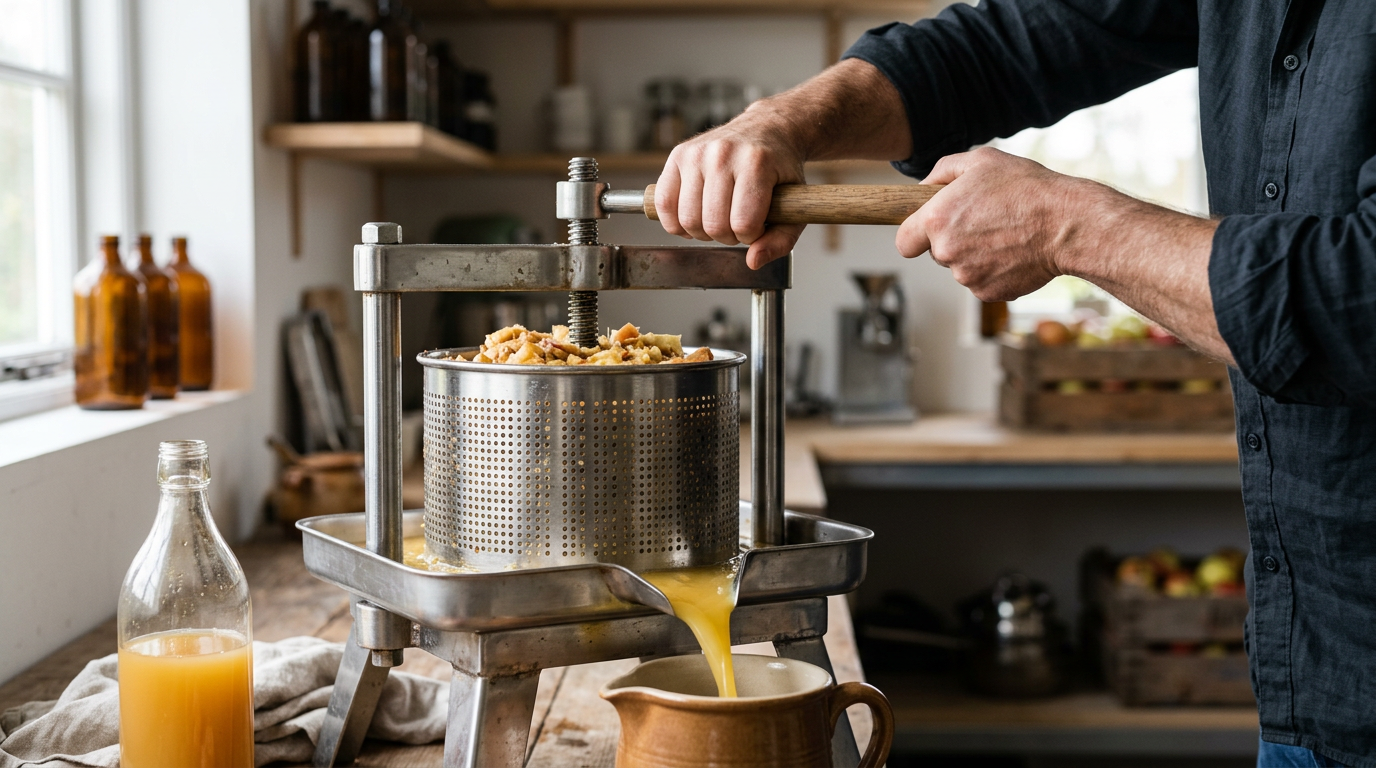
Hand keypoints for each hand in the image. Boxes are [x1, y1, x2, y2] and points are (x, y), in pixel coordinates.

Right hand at [655, 104, 807, 268]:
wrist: (765, 130)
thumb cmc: (779, 170)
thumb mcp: (796, 204)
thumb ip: (781, 240)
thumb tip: (752, 261)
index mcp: (756, 162)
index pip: (743, 223)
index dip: (751, 236)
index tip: (757, 226)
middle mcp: (723, 153)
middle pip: (713, 225)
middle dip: (727, 236)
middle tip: (737, 224)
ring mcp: (696, 153)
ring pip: (687, 220)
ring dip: (703, 231)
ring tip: (718, 219)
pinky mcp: (677, 156)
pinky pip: (664, 204)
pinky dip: (676, 222)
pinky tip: (694, 218)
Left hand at [898, 147, 1092, 300]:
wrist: (1068, 225)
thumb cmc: (1026, 188)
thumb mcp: (982, 161)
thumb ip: (943, 171)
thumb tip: (924, 186)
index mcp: (937, 220)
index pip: (904, 241)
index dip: (914, 235)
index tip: (928, 230)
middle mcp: (946, 252)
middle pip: (936, 253)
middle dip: (953, 240)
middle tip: (984, 221)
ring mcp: (966, 277)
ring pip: (960, 268)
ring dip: (975, 255)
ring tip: (1005, 234)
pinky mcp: (987, 294)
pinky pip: (982, 282)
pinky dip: (994, 270)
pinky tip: (1015, 251)